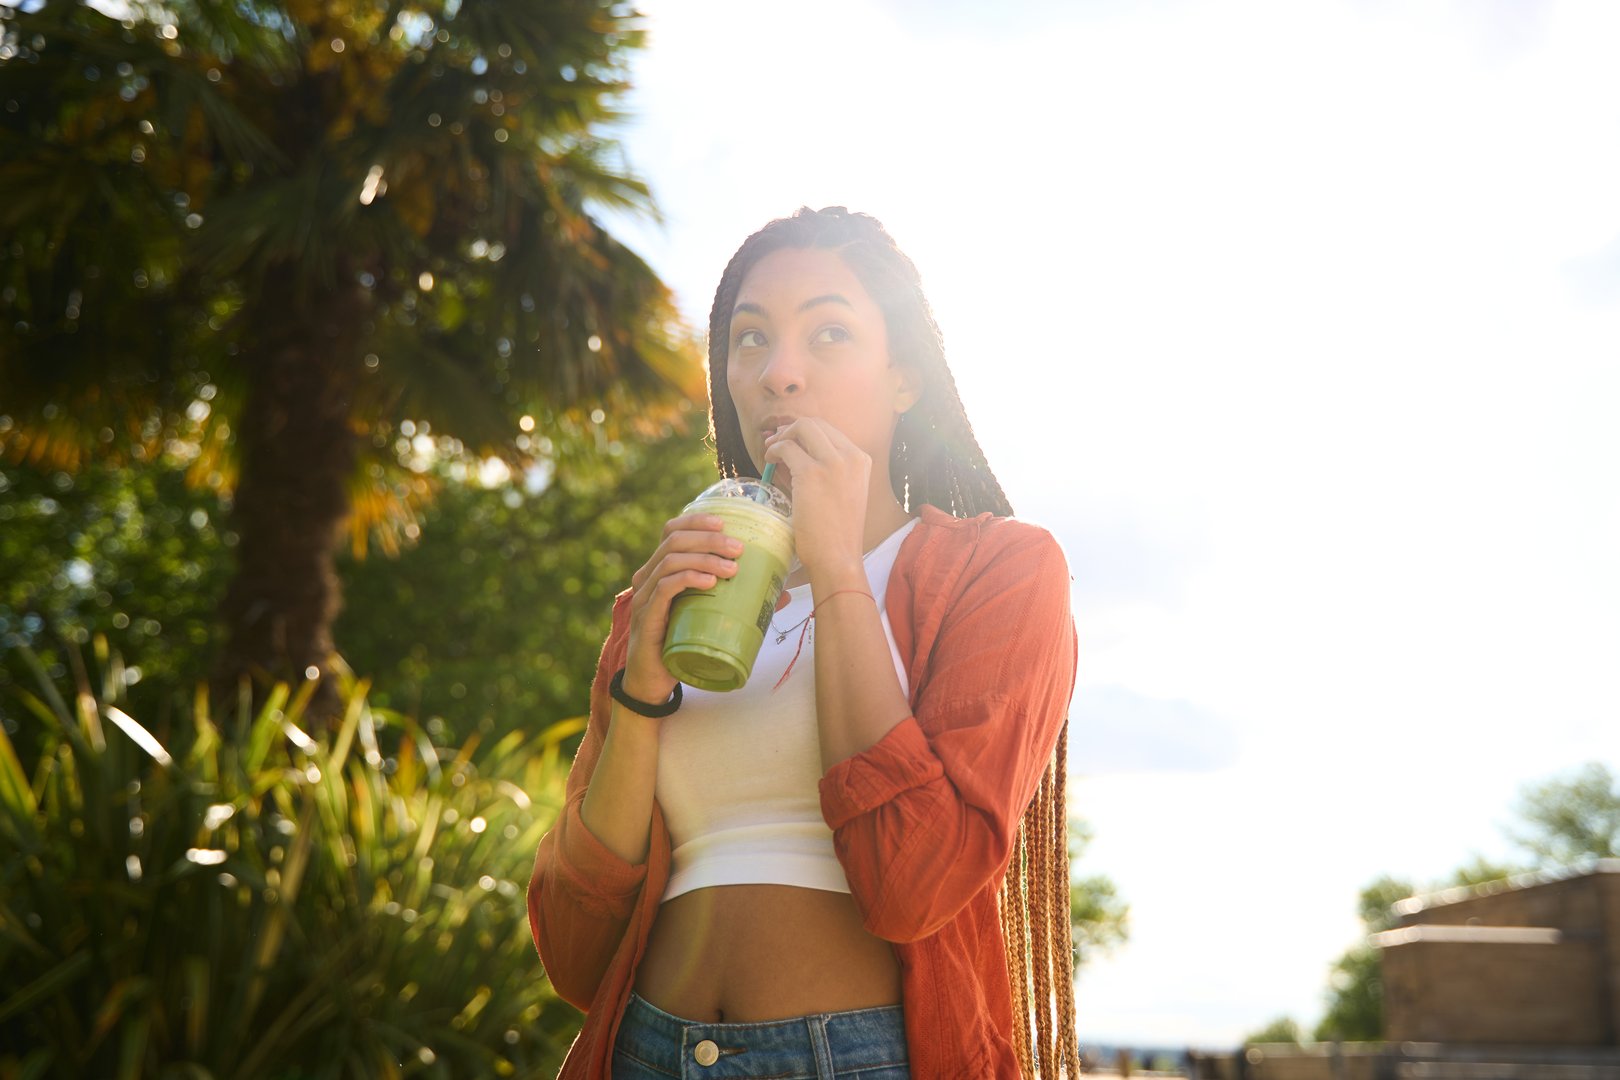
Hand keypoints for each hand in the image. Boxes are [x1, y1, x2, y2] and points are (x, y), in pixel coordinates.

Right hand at [622, 512, 741, 703]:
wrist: (652, 680)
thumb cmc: (679, 642)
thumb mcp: (707, 616)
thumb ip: (738, 601)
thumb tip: (781, 595)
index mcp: (660, 569)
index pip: (672, 531)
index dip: (696, 521)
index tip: (724, 522)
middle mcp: (647, 577)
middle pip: (674, 540)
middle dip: (710, 539)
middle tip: (738, 548)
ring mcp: (645, 595)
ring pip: (672, 560)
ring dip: (706, 559)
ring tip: (732, 569)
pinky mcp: (647, 616)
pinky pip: (665, 587)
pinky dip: (689, 578)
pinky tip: (710, 582)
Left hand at [762, 418, 869, 581]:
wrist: (838, 557)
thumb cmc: (836, 532)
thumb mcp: (842, 492)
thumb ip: (826, 469)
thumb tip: (794, 450)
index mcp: (861, 460)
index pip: (830, 430)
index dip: (806, 432)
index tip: (791, 441)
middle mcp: (851, 456)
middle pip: (815, 423)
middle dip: (792, 429)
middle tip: (777, 443)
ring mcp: (833, 463)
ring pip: (801, 428)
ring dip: (781, 437)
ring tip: (771, 452)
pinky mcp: (812, 473)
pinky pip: (786, 448)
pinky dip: (775, 451)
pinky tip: (770, 462)